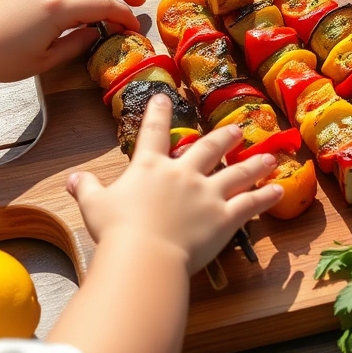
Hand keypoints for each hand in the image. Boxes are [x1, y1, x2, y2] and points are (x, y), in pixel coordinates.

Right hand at [67, 95, 283, 273]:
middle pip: (208, 148)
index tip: (164, 97)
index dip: (158, 113)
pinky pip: (251, 203)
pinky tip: (278, 190)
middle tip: (237, 129)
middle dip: (224, 137)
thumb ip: (87, 189)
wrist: (145, 255)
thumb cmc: (117, 231)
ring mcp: (208, 193)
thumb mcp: (95, 206)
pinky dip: (266, 197)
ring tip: (269, 155)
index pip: (154, 133)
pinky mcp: (225, 216)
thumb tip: (72, 179)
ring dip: (254, 162)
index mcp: (150, 168)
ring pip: (238, 172)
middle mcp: (183, 174)